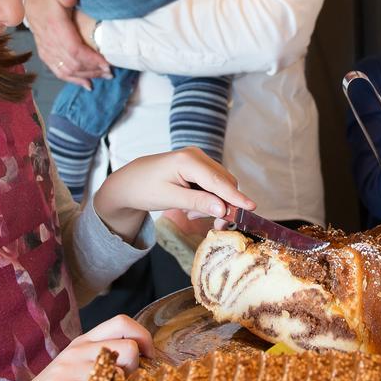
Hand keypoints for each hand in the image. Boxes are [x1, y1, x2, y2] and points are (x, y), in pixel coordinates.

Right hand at [0, 314, 152, 380]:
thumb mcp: (79, 369)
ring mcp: (68, 369)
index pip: (123, 322)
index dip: (144, 337)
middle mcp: (77, 350)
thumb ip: (106, 360)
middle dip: (136, 371)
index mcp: (84, 342)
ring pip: (118, 376)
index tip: (150, 358)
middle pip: (128, 349)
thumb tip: (147, 363)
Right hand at [25, 0, 109, 88]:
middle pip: (74, 64)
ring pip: (67, 71)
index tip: (107, 63)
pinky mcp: (46, 55)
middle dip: (93, 70)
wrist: (31, 3)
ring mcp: (47, 51)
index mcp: (56, 29)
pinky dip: (73, 80)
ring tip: (103, 76)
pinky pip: (59, 72)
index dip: (91, 59)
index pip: (75, 50)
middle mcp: (51, 43)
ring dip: (86, 76)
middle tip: (110, 72)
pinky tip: (86, 84)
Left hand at [93, 147, 254, 240]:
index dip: (236, 197)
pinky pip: (213, 183)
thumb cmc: (144, 189)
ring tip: (191, 213)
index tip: (251, 208)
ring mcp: (197, 159)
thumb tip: (223, 209)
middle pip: (225, 181)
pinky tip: (192, 206)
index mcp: (189, 160)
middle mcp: (197, 155)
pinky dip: (208, 197)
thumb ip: (198, 202)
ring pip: (220, 183)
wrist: (128, 182)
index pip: (219, 181)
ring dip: (214, 202)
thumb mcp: (170, 199)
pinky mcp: (197, 165)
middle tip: (214, 225)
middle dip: (223, 204)